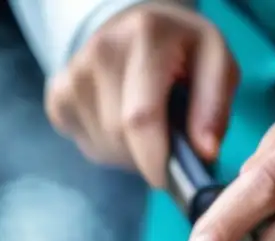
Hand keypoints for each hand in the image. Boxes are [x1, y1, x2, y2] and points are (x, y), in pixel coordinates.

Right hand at [44, 2, 238, 187]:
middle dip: (145, 156)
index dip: (155, 161)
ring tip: (143, 127)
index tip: (168, 179)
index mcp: (147, 37)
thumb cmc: (182, 51)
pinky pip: (82, 143)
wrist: (136, 28)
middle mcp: (102, 50)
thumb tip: (204, 153)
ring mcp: (74, 73)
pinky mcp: (58, 94)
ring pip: (102, 145)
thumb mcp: (216, 63)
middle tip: (165, 140)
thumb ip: (214, 106)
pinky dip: (105, 146)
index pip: (140, 118)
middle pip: (119, 137)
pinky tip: (118, 121)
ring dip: (127, 153)